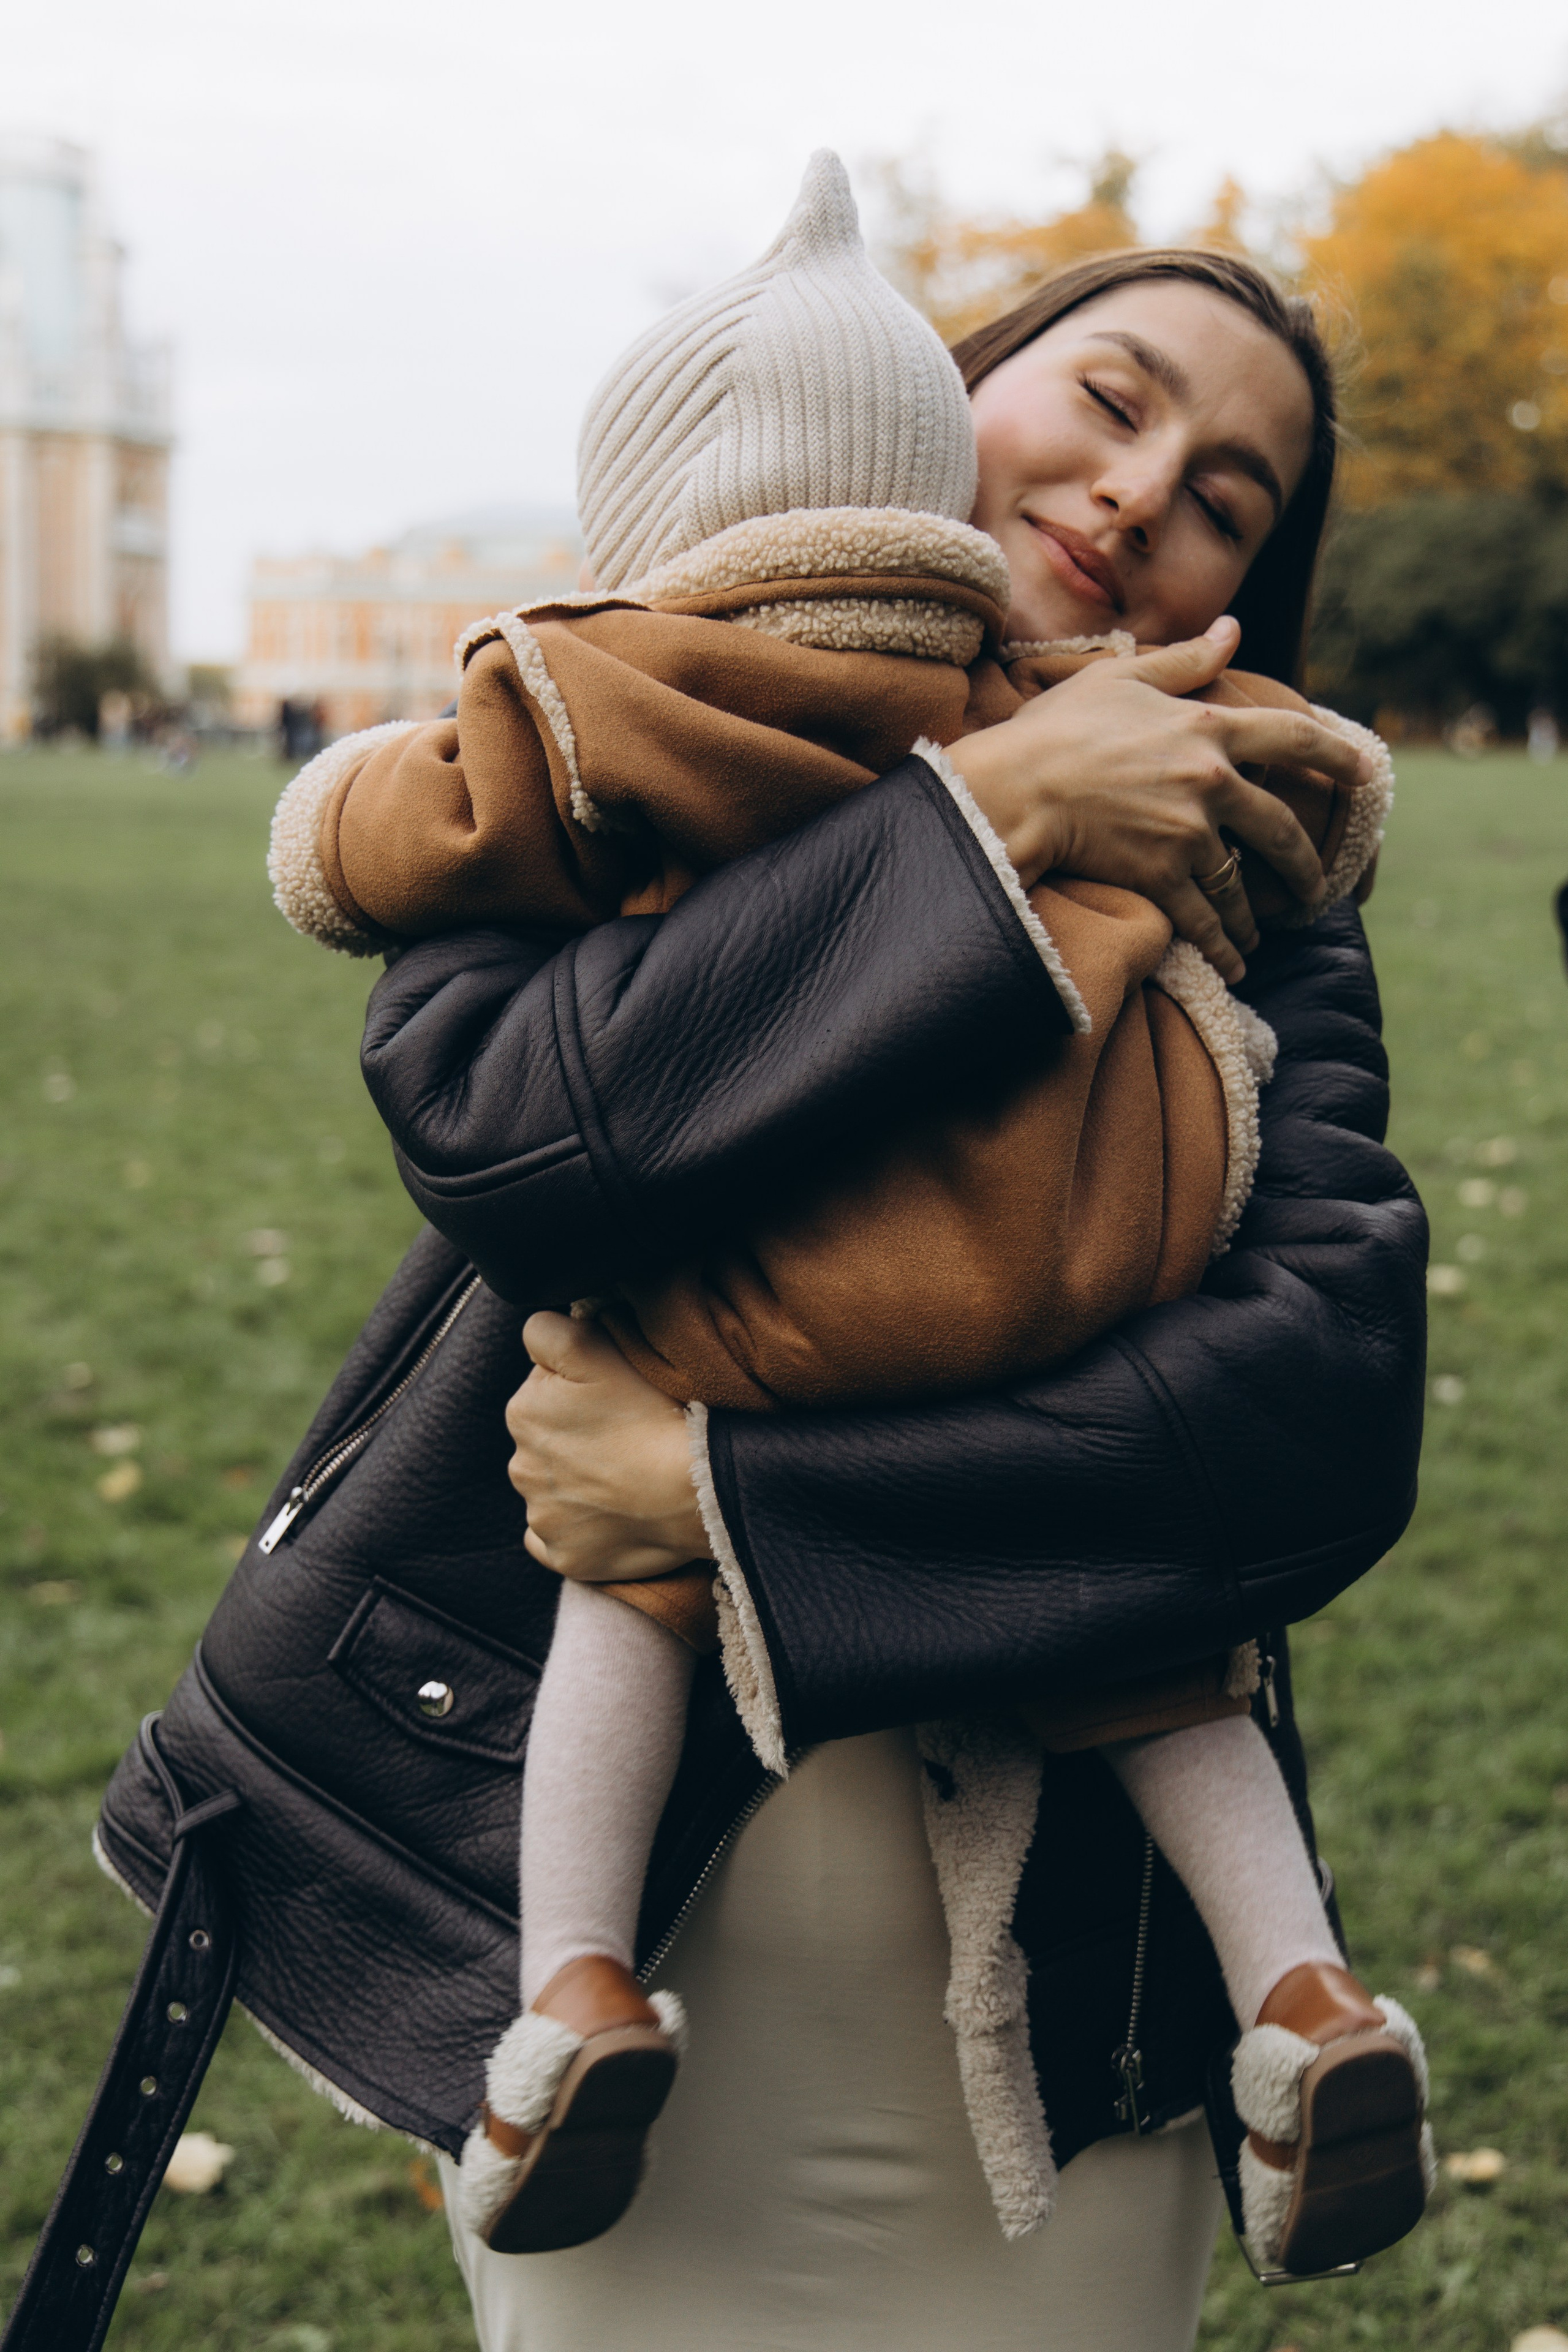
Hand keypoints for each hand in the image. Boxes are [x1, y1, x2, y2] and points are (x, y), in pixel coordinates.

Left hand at [506, 1311, 712, 1580]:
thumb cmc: (652, 1412)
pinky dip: (580, 1529)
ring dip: (580, 1482)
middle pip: (549, 1440)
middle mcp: (521, 1469)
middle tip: (627, 1434)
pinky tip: (612, 1515)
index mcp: (523, 1413)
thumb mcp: (594, 1347)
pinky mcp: (566, 1557)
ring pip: (555, 1489)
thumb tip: (536, 1335)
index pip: (543, 1386)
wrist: (697, 1487)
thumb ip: (548, 1331)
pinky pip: (560, 1539)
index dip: (579, 1387)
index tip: (612, 1397)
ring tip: (629, 1474)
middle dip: (577, 1436)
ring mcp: (543, 1519)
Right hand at [949, 617, 1369, 983]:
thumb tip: (1233, 629)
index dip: (1336, 754)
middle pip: (1280, 827)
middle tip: (1316, 885)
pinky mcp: (1162, 874)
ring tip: (1262, 937)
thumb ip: (1186, 659)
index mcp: (1208, 726)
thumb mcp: (1122, 676)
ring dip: (1256, 917)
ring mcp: (1190, 832)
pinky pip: (1207, 920)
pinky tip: (1236, 965)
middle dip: (1305, 863)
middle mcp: (1211, 780)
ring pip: (1242, 884)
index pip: (1293, 737)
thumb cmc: (1057, 727)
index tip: (1364, 772)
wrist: (1014, 788)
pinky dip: (1225, 947)